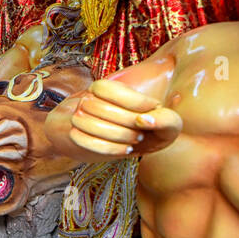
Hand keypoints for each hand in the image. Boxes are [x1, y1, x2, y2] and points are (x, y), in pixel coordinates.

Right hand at [66, 79, 182, 156]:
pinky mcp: (73, 136)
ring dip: (118, 135)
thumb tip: (144, 121)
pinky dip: (108, 148)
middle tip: (143, 130)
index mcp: (103, 88)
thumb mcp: (163, 121)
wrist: (121, 143)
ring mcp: (77, 117)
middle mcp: (87, 99)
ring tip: (134, 140)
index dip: (134, 100)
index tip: (153, 108)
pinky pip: (83, 141)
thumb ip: (165, 119)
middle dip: (127, 121)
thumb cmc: (147, 130)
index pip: (108, 88)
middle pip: (101, 108)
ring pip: (90, 124)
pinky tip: (124, 150)